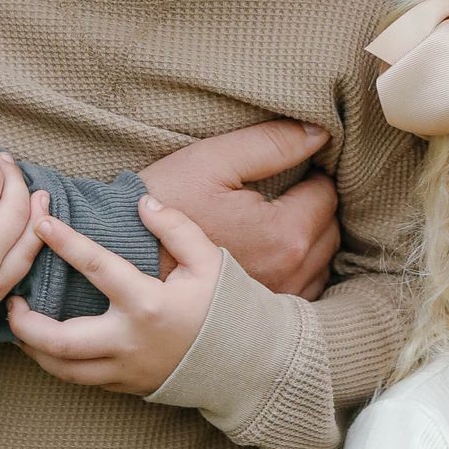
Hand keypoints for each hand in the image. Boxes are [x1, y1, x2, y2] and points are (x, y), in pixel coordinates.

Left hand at [6, 197, 227, 393]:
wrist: (242, 362)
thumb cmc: (225, 307)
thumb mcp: (209, 261)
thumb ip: (176, 227)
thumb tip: (143, 203)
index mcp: (148, 303)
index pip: (97, 267)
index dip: (65, 242)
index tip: (41, 223)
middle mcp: (129, 341)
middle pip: (60, 341)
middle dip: (25, 322)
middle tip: (10, 299)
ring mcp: (124, 369)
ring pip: (62, 369)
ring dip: (33, 348)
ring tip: (20, 324)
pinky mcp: (124, 386)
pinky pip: (79, 379)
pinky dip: (56, 362)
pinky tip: (46, 345)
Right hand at [139, 121, 338, 298]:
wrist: (119, 254)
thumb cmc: (164, 203)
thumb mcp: (215, 161)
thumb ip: (272, 144)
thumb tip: (322, 133)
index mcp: (283, 235)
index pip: (326, 195)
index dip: (310, 174)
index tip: (288, 169)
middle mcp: (288, 274)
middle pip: (329, 230)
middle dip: (313, 207)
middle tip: (283, 191)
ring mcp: (275, 300)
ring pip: (319, 261)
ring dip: (308, 238)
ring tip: (275, 220)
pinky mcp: (258, 316)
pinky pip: (302, 289)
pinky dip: (295, 269)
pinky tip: (268, 253)